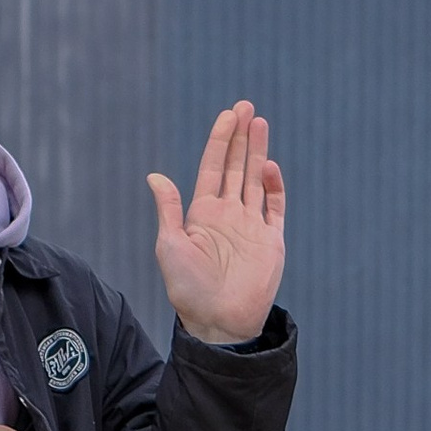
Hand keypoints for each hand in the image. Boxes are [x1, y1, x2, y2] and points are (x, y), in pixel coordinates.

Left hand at [150, 100, 285, 343]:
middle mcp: (228, 215)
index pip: (213, 167)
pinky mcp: (271, 241)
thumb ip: (169, 210)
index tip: (227, 115)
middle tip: (246, 107)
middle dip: (241, 137)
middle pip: (235, 166)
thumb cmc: (189, 289)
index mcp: (203, 213)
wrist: (219, 322)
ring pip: (255, 179)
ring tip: (260, 122)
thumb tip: (155, 176)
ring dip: (257, 152)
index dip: (220, 140)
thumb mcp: (170, 246)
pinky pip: (274, 207)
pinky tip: (267, 166)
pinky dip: (273, 186)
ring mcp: (251, 226)